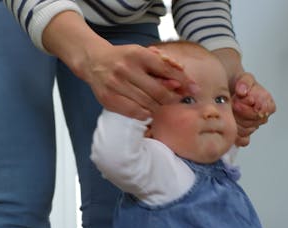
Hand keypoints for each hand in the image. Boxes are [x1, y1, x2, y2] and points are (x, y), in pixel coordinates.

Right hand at [80, 44, 198, 119]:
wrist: (94, 61)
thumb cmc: (124, 58)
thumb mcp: (143, 54)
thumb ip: (163, 65)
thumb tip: (182, 82)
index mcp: (137, 54)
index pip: (167, 70)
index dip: (184, 81)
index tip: (194, 89)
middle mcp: (125, 69)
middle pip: (159, 91)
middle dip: (172, 98)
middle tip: (176, 99)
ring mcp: (115, 85)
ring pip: (148, 104)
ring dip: (159, 106)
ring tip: (160, 103)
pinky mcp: (108, 99)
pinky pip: (135, 112)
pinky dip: (145, 113)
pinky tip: (147, 109)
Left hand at [232, 72, 275, 146]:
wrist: (228, 88)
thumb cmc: (239, 84)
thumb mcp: (243, 78)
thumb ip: (245, 82)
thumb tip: (242, 91)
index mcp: (267, 103)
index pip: (265, 111)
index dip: (251, 107)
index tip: (240, 100)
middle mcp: (262, 116)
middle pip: (253, 122)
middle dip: (240, 113)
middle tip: (232, 104)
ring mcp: (253, 126)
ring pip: (246, 131)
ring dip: (235, 121)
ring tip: (229, 111)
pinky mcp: (244, 135)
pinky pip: (242, 139)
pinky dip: (235, 134)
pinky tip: (229, 124)